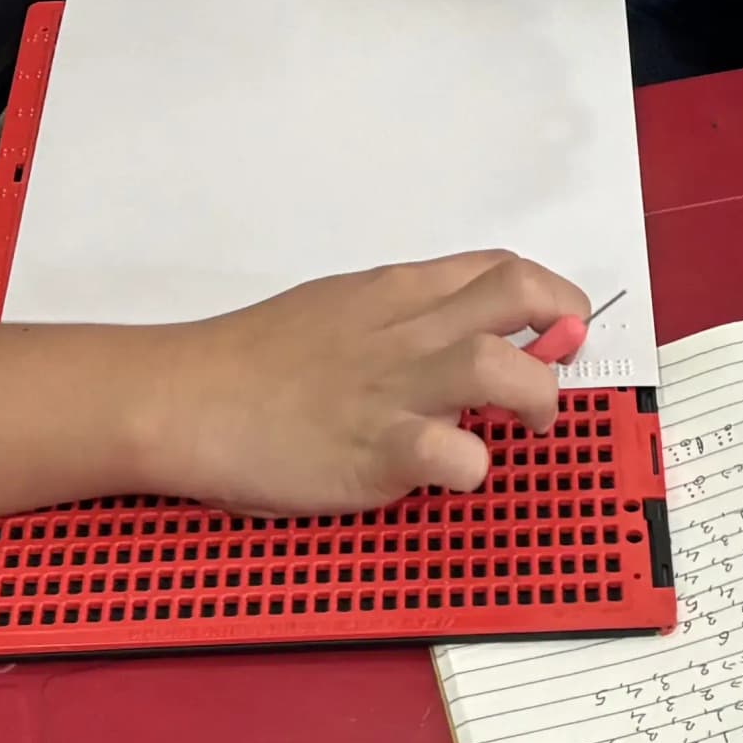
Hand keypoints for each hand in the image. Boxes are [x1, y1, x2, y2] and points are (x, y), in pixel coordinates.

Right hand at [144, 252, 588, 508]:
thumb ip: (399, 318)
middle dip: (561, 327)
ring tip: (524, 427)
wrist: (181, 398)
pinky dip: (471, 468)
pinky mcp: (374, 451)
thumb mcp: (336, 310)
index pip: (498, 268)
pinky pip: (451, 455)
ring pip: (496, 365)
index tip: (558, 326)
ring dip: (533, 395)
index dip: (549, 294)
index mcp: (395, 293)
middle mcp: (405, 332)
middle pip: (517, 294)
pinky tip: (456, 475)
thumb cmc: (250, 362)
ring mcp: (392, 389)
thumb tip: (456, 333)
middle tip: (555, 372)